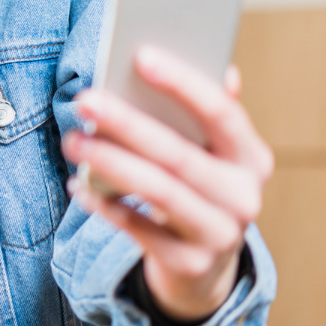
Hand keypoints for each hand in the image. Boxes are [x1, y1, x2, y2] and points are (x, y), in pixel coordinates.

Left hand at [63, 47, 273, 321]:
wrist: (204, 269)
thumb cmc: (196, 189)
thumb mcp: (209, 154)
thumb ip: (204, 113)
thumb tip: (221, 66)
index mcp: (251, 158)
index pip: (222, 114)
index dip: (183, 83)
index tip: (142, 55)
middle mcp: (244, 196)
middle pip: (181, 154)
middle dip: (129, 124)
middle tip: (85, 99)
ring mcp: (220, 234)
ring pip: (160, 191)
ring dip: (112, 163)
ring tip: (73, 141)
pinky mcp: (189, 264)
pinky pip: (139, 229)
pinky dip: (105, 205)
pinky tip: (78, 185)